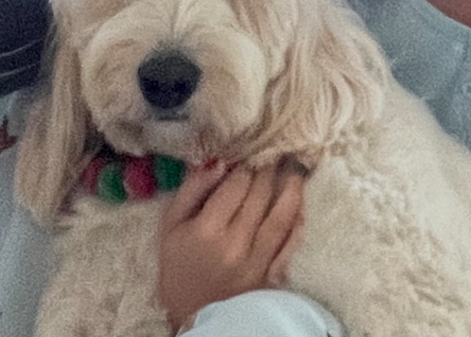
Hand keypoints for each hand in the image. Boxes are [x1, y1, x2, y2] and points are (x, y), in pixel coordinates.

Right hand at [158, 161, 303, 332]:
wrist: (194, 318)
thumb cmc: (178, 268)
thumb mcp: (170, 226)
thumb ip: (192, 190)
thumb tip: (217, 161)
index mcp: (209, 229)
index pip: (237, 184)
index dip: (246, 164)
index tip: (250, 153)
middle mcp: (236, 243)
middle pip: (260, 195)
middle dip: (269, 170)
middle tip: (275, 153)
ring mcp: (258, 261)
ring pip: (281, 217)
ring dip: (291, 189)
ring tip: (296, 169)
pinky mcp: (272, 277)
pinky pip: (290, 245)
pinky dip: (298, 223)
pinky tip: (301, 205)